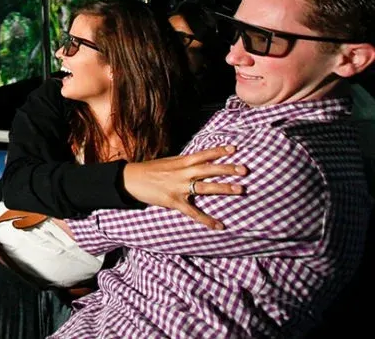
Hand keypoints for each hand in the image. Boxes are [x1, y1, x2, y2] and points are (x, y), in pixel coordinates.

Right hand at [121, 146, 247, 229]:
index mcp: (180, 162)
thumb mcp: (168, 163)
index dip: (219, 151)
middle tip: (245, 169)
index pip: (203, 154)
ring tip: (241, 189)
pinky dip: (207, 220)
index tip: (234, 149)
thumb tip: (198, 162)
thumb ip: (183, 163)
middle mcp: (182, 173)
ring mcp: (178, 187)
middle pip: (209, 169)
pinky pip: (193, 212)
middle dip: (228, 169)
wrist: (130, 180)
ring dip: (224, 188)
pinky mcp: (174, 202)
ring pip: (205, 187)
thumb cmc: (149, 171)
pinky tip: (219, 225)